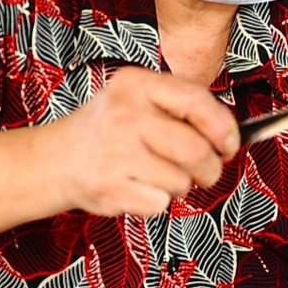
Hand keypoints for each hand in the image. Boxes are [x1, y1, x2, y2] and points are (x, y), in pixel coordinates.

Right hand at [45, 67, 237, 216]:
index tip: (230, 144)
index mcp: (136, 84)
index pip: (196, 100)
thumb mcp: (137, 99)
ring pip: (181, 181)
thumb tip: (232, 135)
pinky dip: (157, 202)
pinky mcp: (108, 185)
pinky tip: (137, 187)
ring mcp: (114, 151)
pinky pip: (160, 203)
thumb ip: (181, 109)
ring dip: (180, 186)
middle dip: (210, 168)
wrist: (55, 158)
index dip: (223, 127)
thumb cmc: (108, 130)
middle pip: (195, 149)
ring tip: (157, 175)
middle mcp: (124, 114)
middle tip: (206, 172)